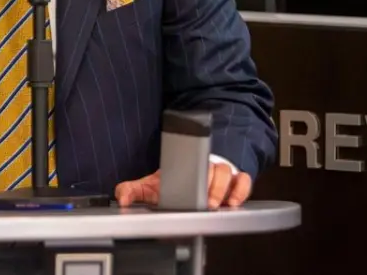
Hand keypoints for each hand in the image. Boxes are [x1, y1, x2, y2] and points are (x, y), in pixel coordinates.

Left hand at [114, 163, 252, 208]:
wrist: (196, 176)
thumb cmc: (174, 183)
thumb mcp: (152, 186)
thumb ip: (134, 190)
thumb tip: (122, 197)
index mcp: (184, 166)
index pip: (190, 161)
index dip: (192, 173)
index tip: (190, 187)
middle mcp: (204, 166)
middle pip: (212, 169)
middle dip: (210, 187)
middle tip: (205, 203)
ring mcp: (221, 173)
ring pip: (228, 173)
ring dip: (224, 189)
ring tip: (217, 204)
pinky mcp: (236, 181)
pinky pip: (244, 181)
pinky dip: (241, 190)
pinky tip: (233, 202)